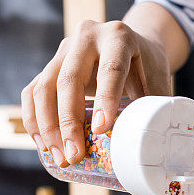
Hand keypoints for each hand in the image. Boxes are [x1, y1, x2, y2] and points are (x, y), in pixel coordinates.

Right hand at [21, 19, 170, 166]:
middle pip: (69, 79)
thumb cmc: (148, 67)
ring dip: (48, 126)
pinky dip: (35, 120)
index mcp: (119, 37)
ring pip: (44, 87)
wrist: (133, 44)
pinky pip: (33, 92)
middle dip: (69, 122)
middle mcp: (86, 37)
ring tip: (61, 157)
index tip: (100, 130)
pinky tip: (45, 144)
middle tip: (75, 155)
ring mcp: (63, 50)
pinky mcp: (50, 66)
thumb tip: (156, 147)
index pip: (110, 68)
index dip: (105, 99)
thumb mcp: (159, 80)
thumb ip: (158, 108)